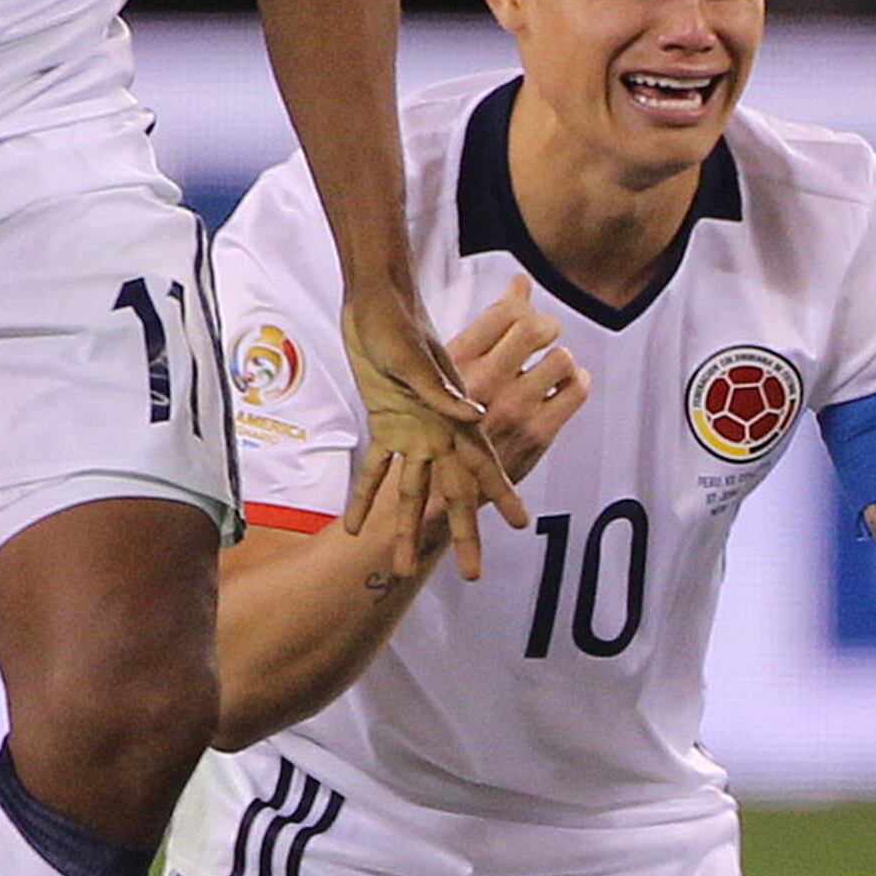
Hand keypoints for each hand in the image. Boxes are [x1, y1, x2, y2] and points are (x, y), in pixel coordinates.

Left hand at [343, 278, 525, 567]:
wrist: (376, 302)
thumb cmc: (400, 323)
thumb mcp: (418, 358)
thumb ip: (443, 392)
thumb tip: (474, 417)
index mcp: (454, 416)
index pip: (484, 462)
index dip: (502, 493)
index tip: (520, 524)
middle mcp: (439, 431)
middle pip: (452, 492)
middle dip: (462, 532)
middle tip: (472, 573)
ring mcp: (412, 431)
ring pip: (413, 491)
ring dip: (406, 528)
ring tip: (400, 566)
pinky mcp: (385, 424)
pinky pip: (375, 469)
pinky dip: (365, 497)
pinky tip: (355, 527)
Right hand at [453, 282, 585, 483]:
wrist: (445, 484)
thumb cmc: (450, 418)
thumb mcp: (453, 369)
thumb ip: (490, 326)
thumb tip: (521, 281)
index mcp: (456, 362)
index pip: (507, 310)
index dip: (523, 306)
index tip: (523, 319)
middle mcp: (484, 383)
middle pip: (536, 328)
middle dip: (545, 328)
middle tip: (542, 339)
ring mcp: (512, 409)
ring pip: (561, 359)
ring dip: (560, 361)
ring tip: (548, 371)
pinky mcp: (536, 434)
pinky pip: (577, 389)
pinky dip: (575, 383)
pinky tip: (560, 390)